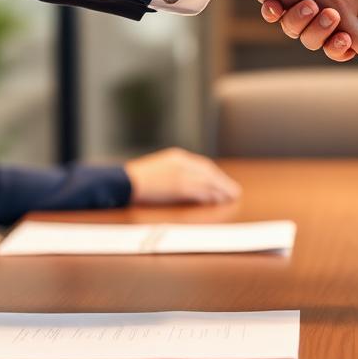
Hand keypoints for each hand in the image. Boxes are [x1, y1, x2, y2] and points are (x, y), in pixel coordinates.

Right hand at [125, 147, 240, 204]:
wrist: (124, 181)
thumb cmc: (136, 179)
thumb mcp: (158, 170)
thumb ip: (173, 173)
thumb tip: (184, 183)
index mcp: (177, 157)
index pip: (202, 165)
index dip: (214, 175)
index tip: (222, 182)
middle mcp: (182, 163)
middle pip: (209, 173)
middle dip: (222, 182)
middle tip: (233, 191)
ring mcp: (180, 175)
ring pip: (207, 182)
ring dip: (220, 190)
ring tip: (230, 197)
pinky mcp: (178, 187)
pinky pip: (199, 191)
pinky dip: (209, 196)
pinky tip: (216, 201)